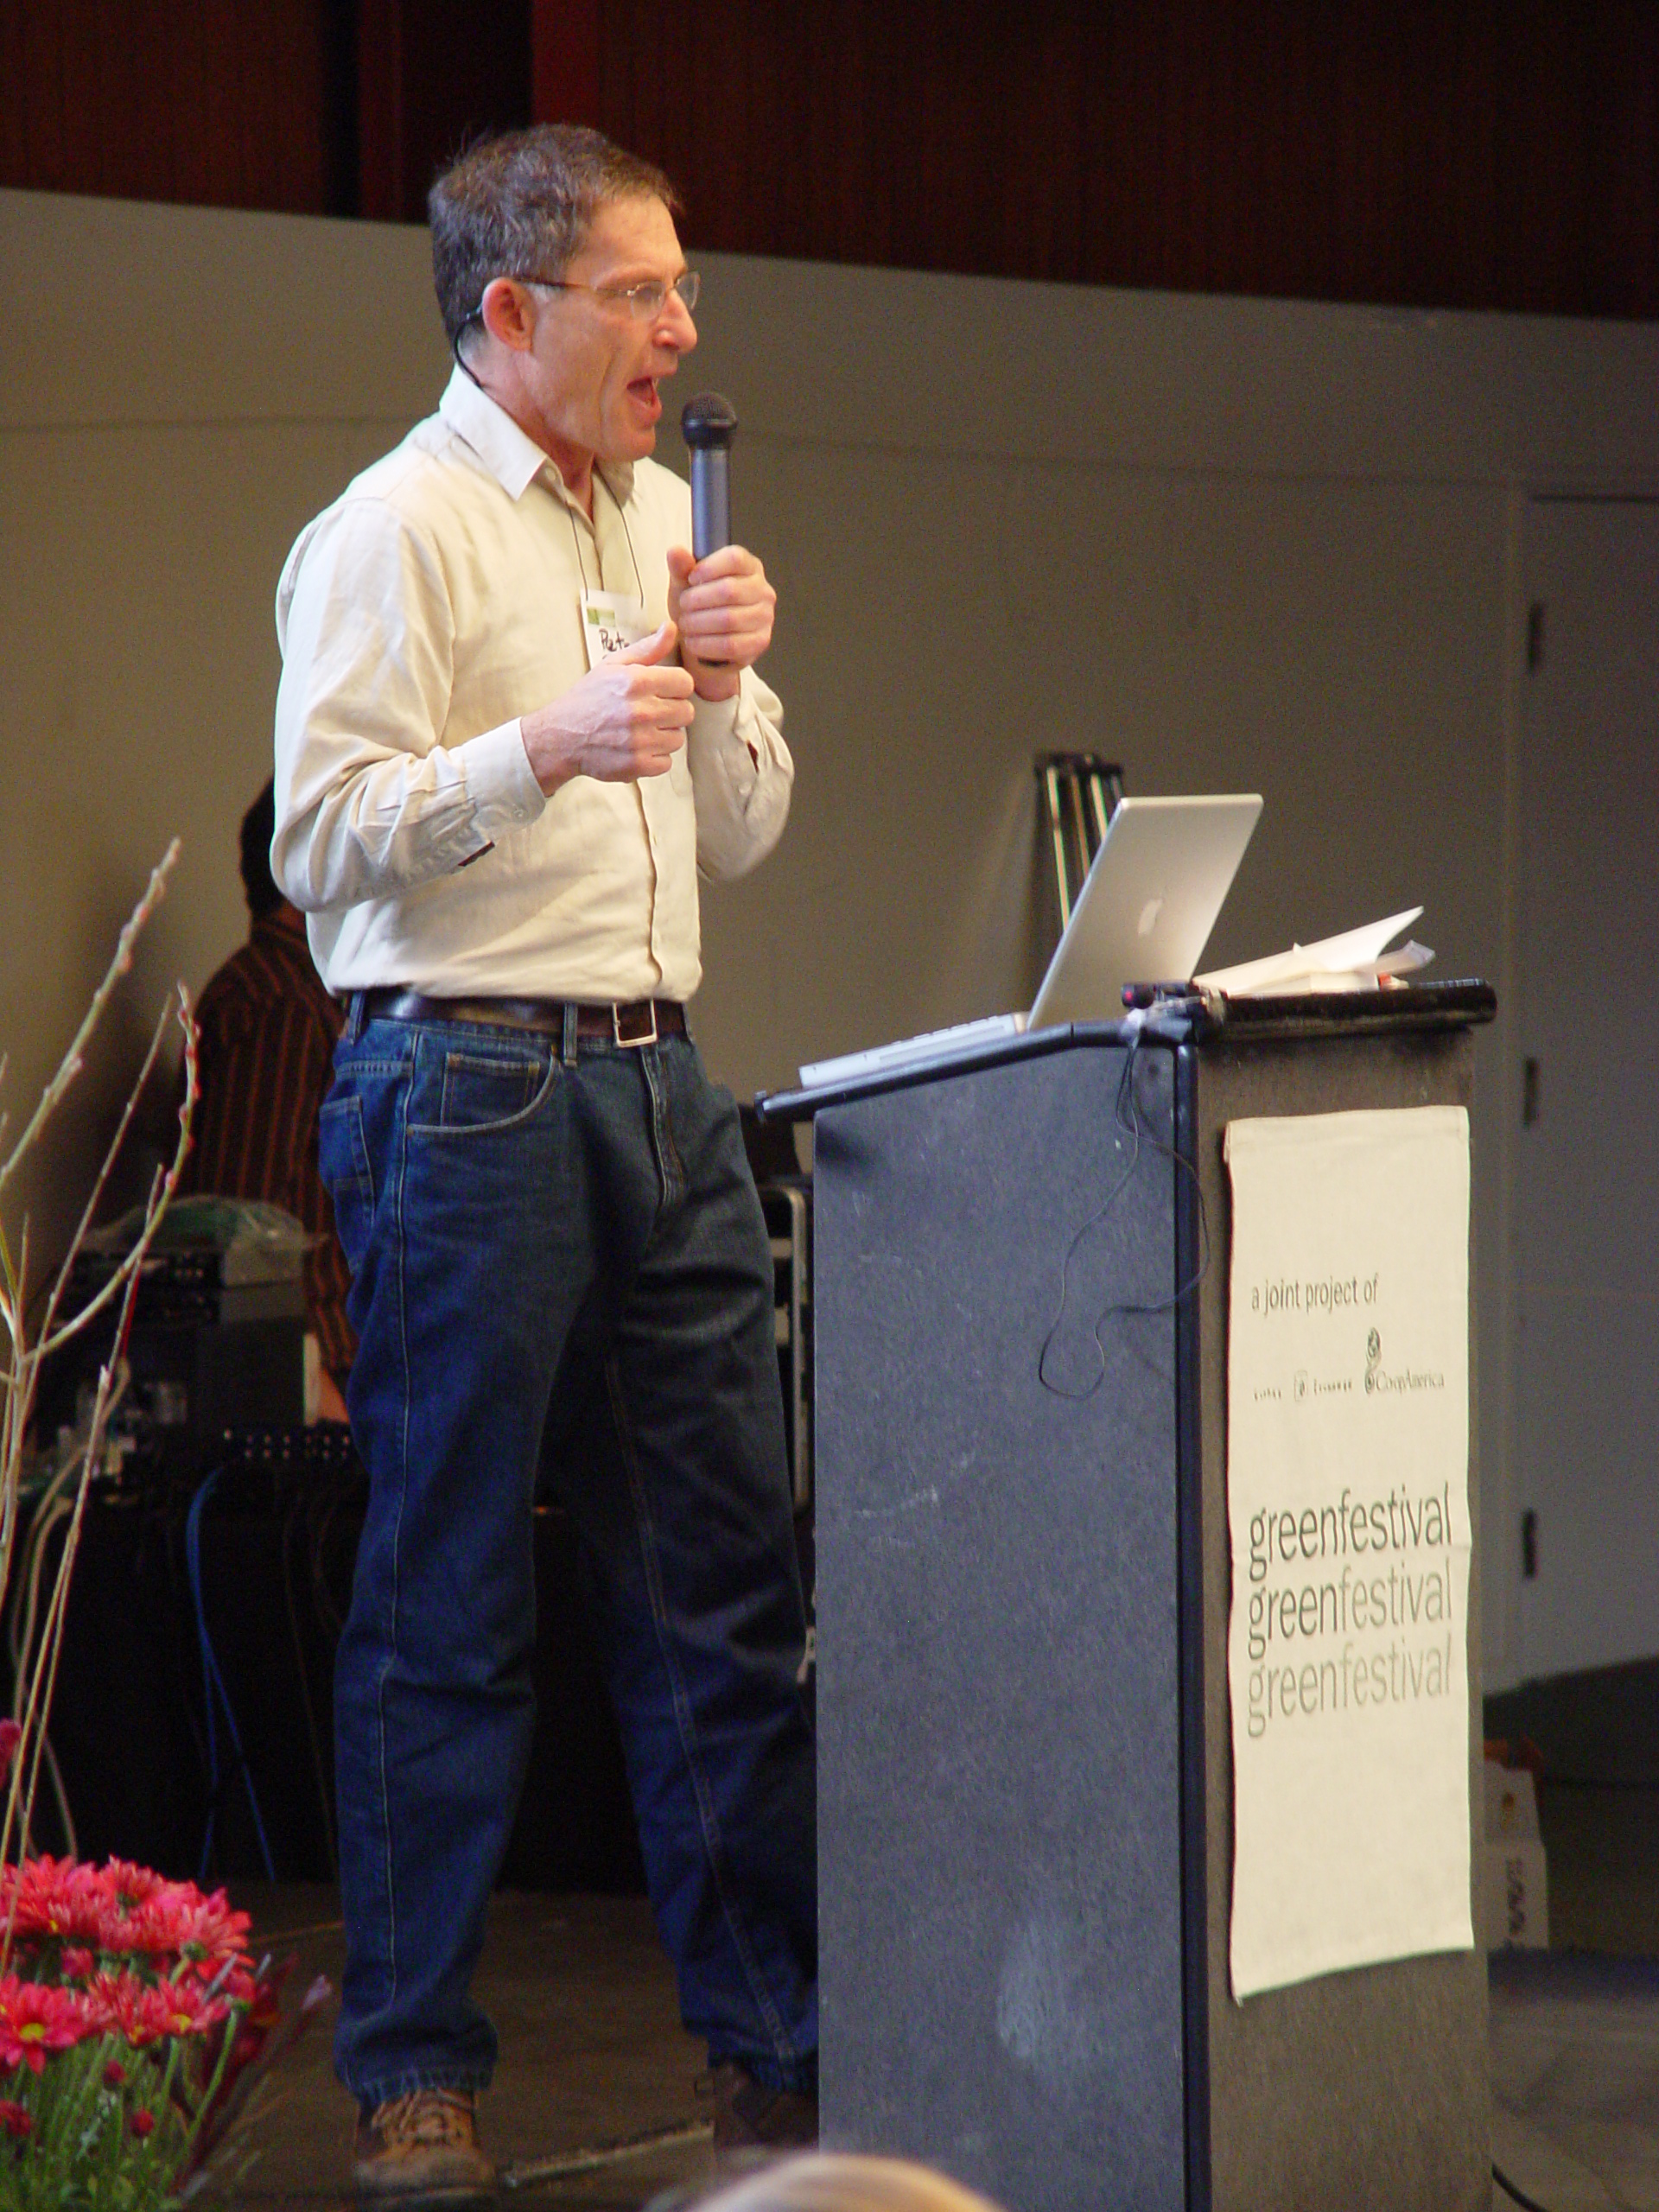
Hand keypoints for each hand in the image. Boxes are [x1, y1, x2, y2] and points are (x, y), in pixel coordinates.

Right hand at [519, 622, 695, 792]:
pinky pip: (667, 762)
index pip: (685, 683)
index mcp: (637, 681)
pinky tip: (637, 747)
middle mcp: (641, 711)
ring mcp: (640, 740)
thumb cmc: (589, 698)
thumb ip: (647, 648)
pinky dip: (655, 758)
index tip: (661, 691)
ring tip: (641, 730)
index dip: (675, 687)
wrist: (561, 736)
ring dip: (664, 735)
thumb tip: (671, 627)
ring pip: (678, 738)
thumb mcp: (614, 665)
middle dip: (671, 711)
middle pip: (687, 712)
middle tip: (650, 712)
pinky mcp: (637, 765)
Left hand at [667, 545, 775, 703]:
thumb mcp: (686, 583)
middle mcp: (763, 590)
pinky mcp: (760, 642)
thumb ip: (681, 567)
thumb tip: (675, 552)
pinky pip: (731, 645)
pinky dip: (705, 644)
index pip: (735, 558)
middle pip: (729, 589)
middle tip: (684, 605)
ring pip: (729, 619)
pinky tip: (693, 641)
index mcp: (749, 567)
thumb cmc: (701, 605)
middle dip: (698, 599)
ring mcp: (765, 617)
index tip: (691, 578)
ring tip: (685, 624)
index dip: (709, 567)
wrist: (706, 638)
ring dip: (699, 623)